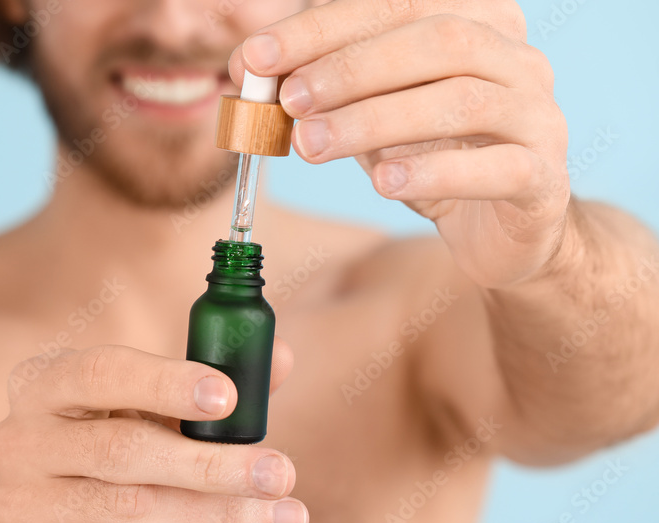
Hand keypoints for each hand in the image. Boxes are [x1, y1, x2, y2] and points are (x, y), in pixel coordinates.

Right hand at [0, 342, 304, 522]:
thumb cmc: (121, 459)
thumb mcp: (155, 415)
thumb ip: (212, 388)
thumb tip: (280, 357)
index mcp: (42, 384)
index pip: (98, 372)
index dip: (164, 382)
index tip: (229, 396)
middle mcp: (18, 442)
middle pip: (123, 450)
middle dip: (214, 464)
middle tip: (282, 473)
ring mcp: (23, 508)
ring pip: (136, 510)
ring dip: (222, 515)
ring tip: (285, 518)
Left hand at [230, 0, 570, 288]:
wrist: (503, 227)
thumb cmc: (432, 156)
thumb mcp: (372, 112)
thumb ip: (328, 88)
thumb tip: (252, 70)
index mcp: (478, 21)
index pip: (395, 5)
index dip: (320, 29)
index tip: (256, 57)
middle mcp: (518, 58)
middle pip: (436, 41)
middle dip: (349, 68)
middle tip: (287, 99)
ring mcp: (539, 116)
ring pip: (462, 101)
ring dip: (375, 119)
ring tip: (312, 144)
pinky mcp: (543, 179)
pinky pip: (496, 168)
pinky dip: (435, 172)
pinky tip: (383, 182)